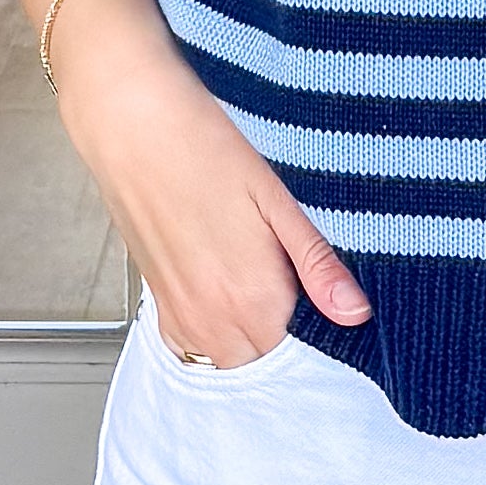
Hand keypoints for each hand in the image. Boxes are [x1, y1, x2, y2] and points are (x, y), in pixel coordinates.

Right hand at [53, 0, 369, 368]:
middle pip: (267, 363)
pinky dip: (215, 336)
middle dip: (288, 340)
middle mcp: (211, 318)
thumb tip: (356, 313)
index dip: (324, 332)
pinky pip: (192, 347)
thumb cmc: (202, 145)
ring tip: (263, 288)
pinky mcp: (157, 301)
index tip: (332, 307)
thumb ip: (316, 264)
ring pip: (229, 360)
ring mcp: (179, 314)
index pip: (304, 352)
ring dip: (251, 339)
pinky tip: (227, 296)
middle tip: (300, 291)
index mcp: (252, 296)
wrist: (130, 122)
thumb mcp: (276, 198)